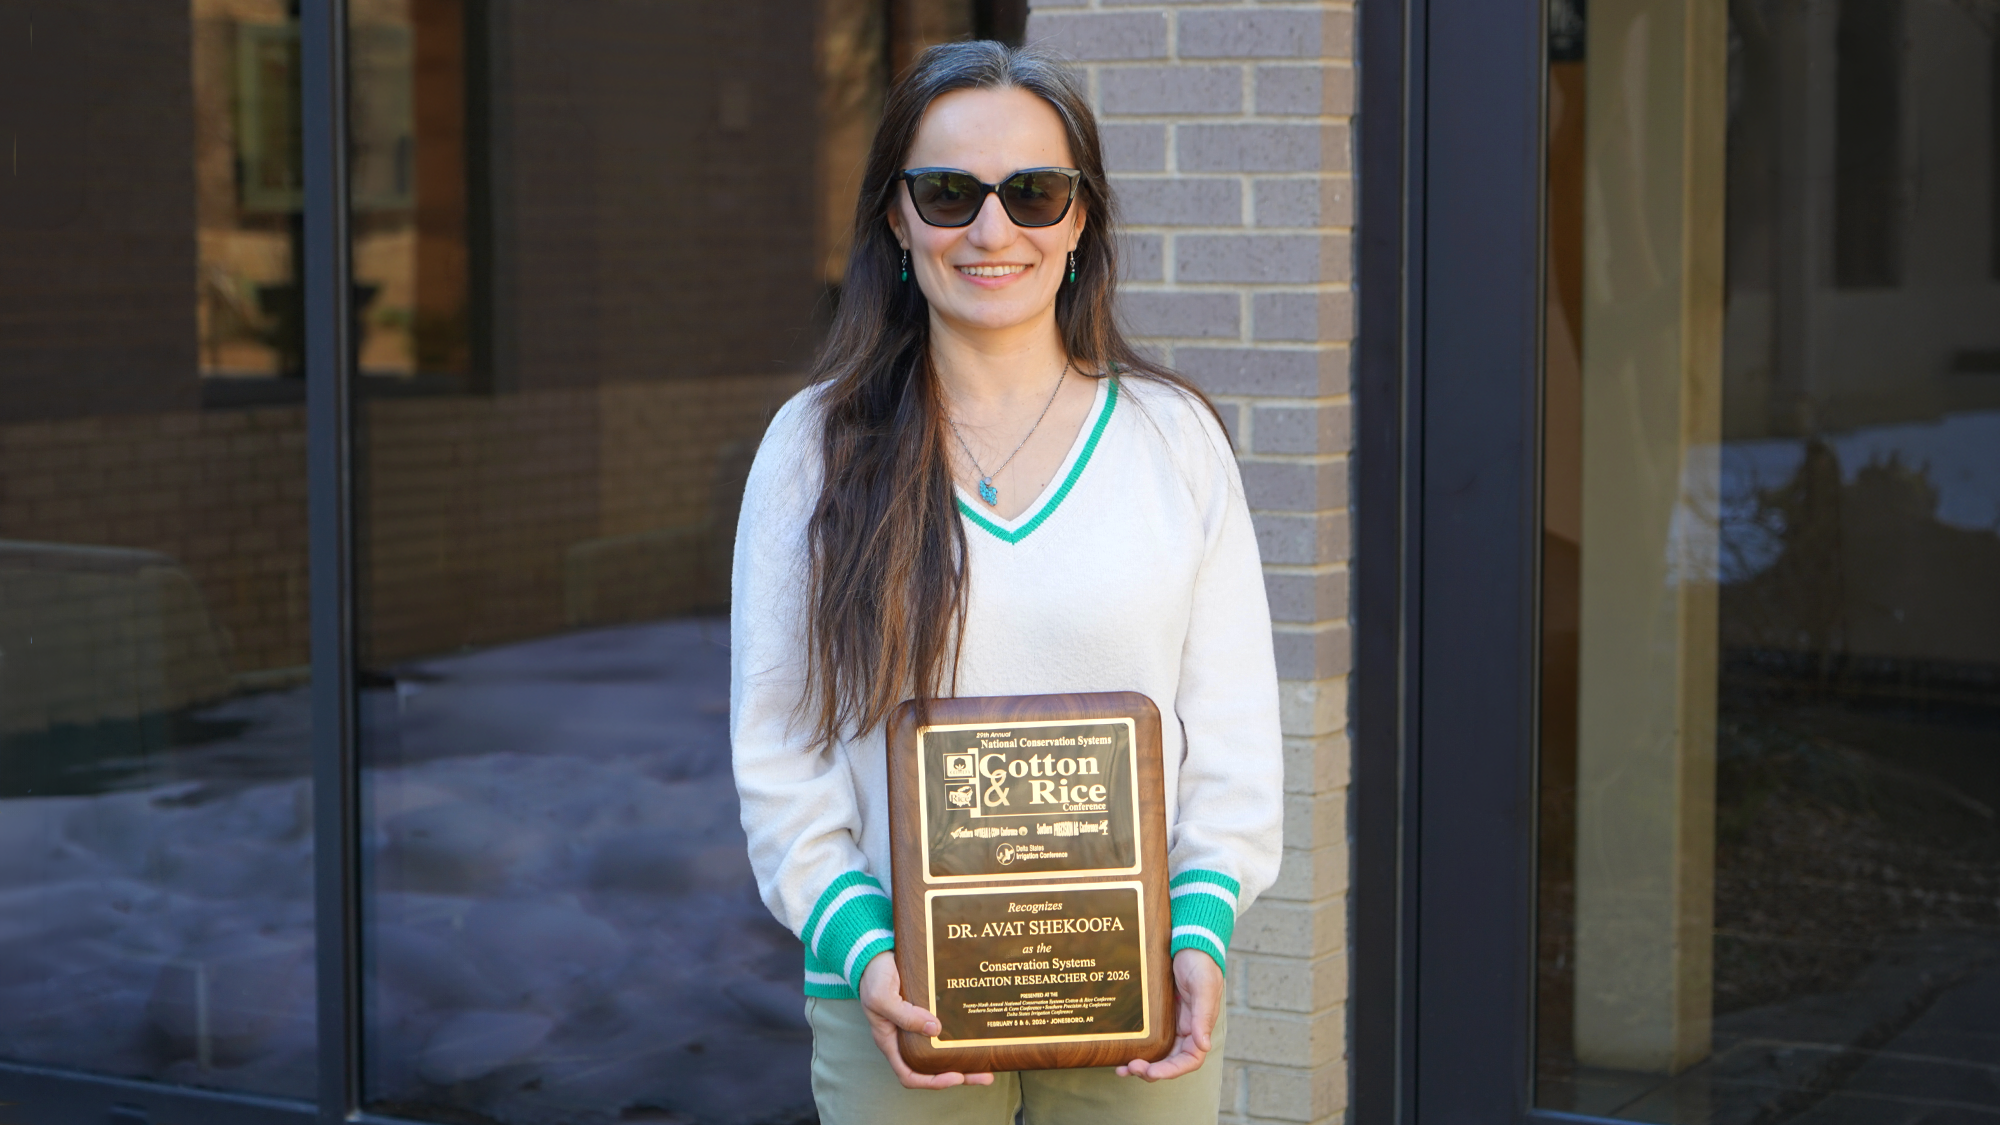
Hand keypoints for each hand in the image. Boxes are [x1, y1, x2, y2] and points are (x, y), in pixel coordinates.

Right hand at [858, 951, 996, 1088]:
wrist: (875, 953)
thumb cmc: (872, 977)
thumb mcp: (882, 997)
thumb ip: (905, 1015)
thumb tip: (934, 1029)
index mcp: (891, 1042)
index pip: (910, 1074)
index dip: (932, 1081)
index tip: (955, 1077)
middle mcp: (905, 1039)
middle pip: (932, 1068)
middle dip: (959, 1074)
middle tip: (984, 1075)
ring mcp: (917, 1026)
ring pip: (941, 1052)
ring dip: (963, 1058)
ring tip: (987, 1060)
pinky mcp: (927, 1012)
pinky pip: (945, 1030)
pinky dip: (959, 1036)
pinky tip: (975, 1034)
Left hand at [1118, 949, 1221, 1080]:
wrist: (1187, 942)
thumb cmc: (1201, 964)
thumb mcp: (1204, 987)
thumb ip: (1204, 1016)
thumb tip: (1204, 1046)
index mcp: (1198, 1029)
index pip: (1189, 1060)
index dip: (1171, 1071)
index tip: (1152, 1072)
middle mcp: (1184, 1031)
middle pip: (1168, 1062)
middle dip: (1150, 1071)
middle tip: (1130, 1068)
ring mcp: (1169, 1024)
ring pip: (1155, 1054)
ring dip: (1140, 1064)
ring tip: (1121, 1069)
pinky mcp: (1156, 1015)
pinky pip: (1146, 1037)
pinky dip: (1135, 1046)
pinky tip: (1120, 1049)